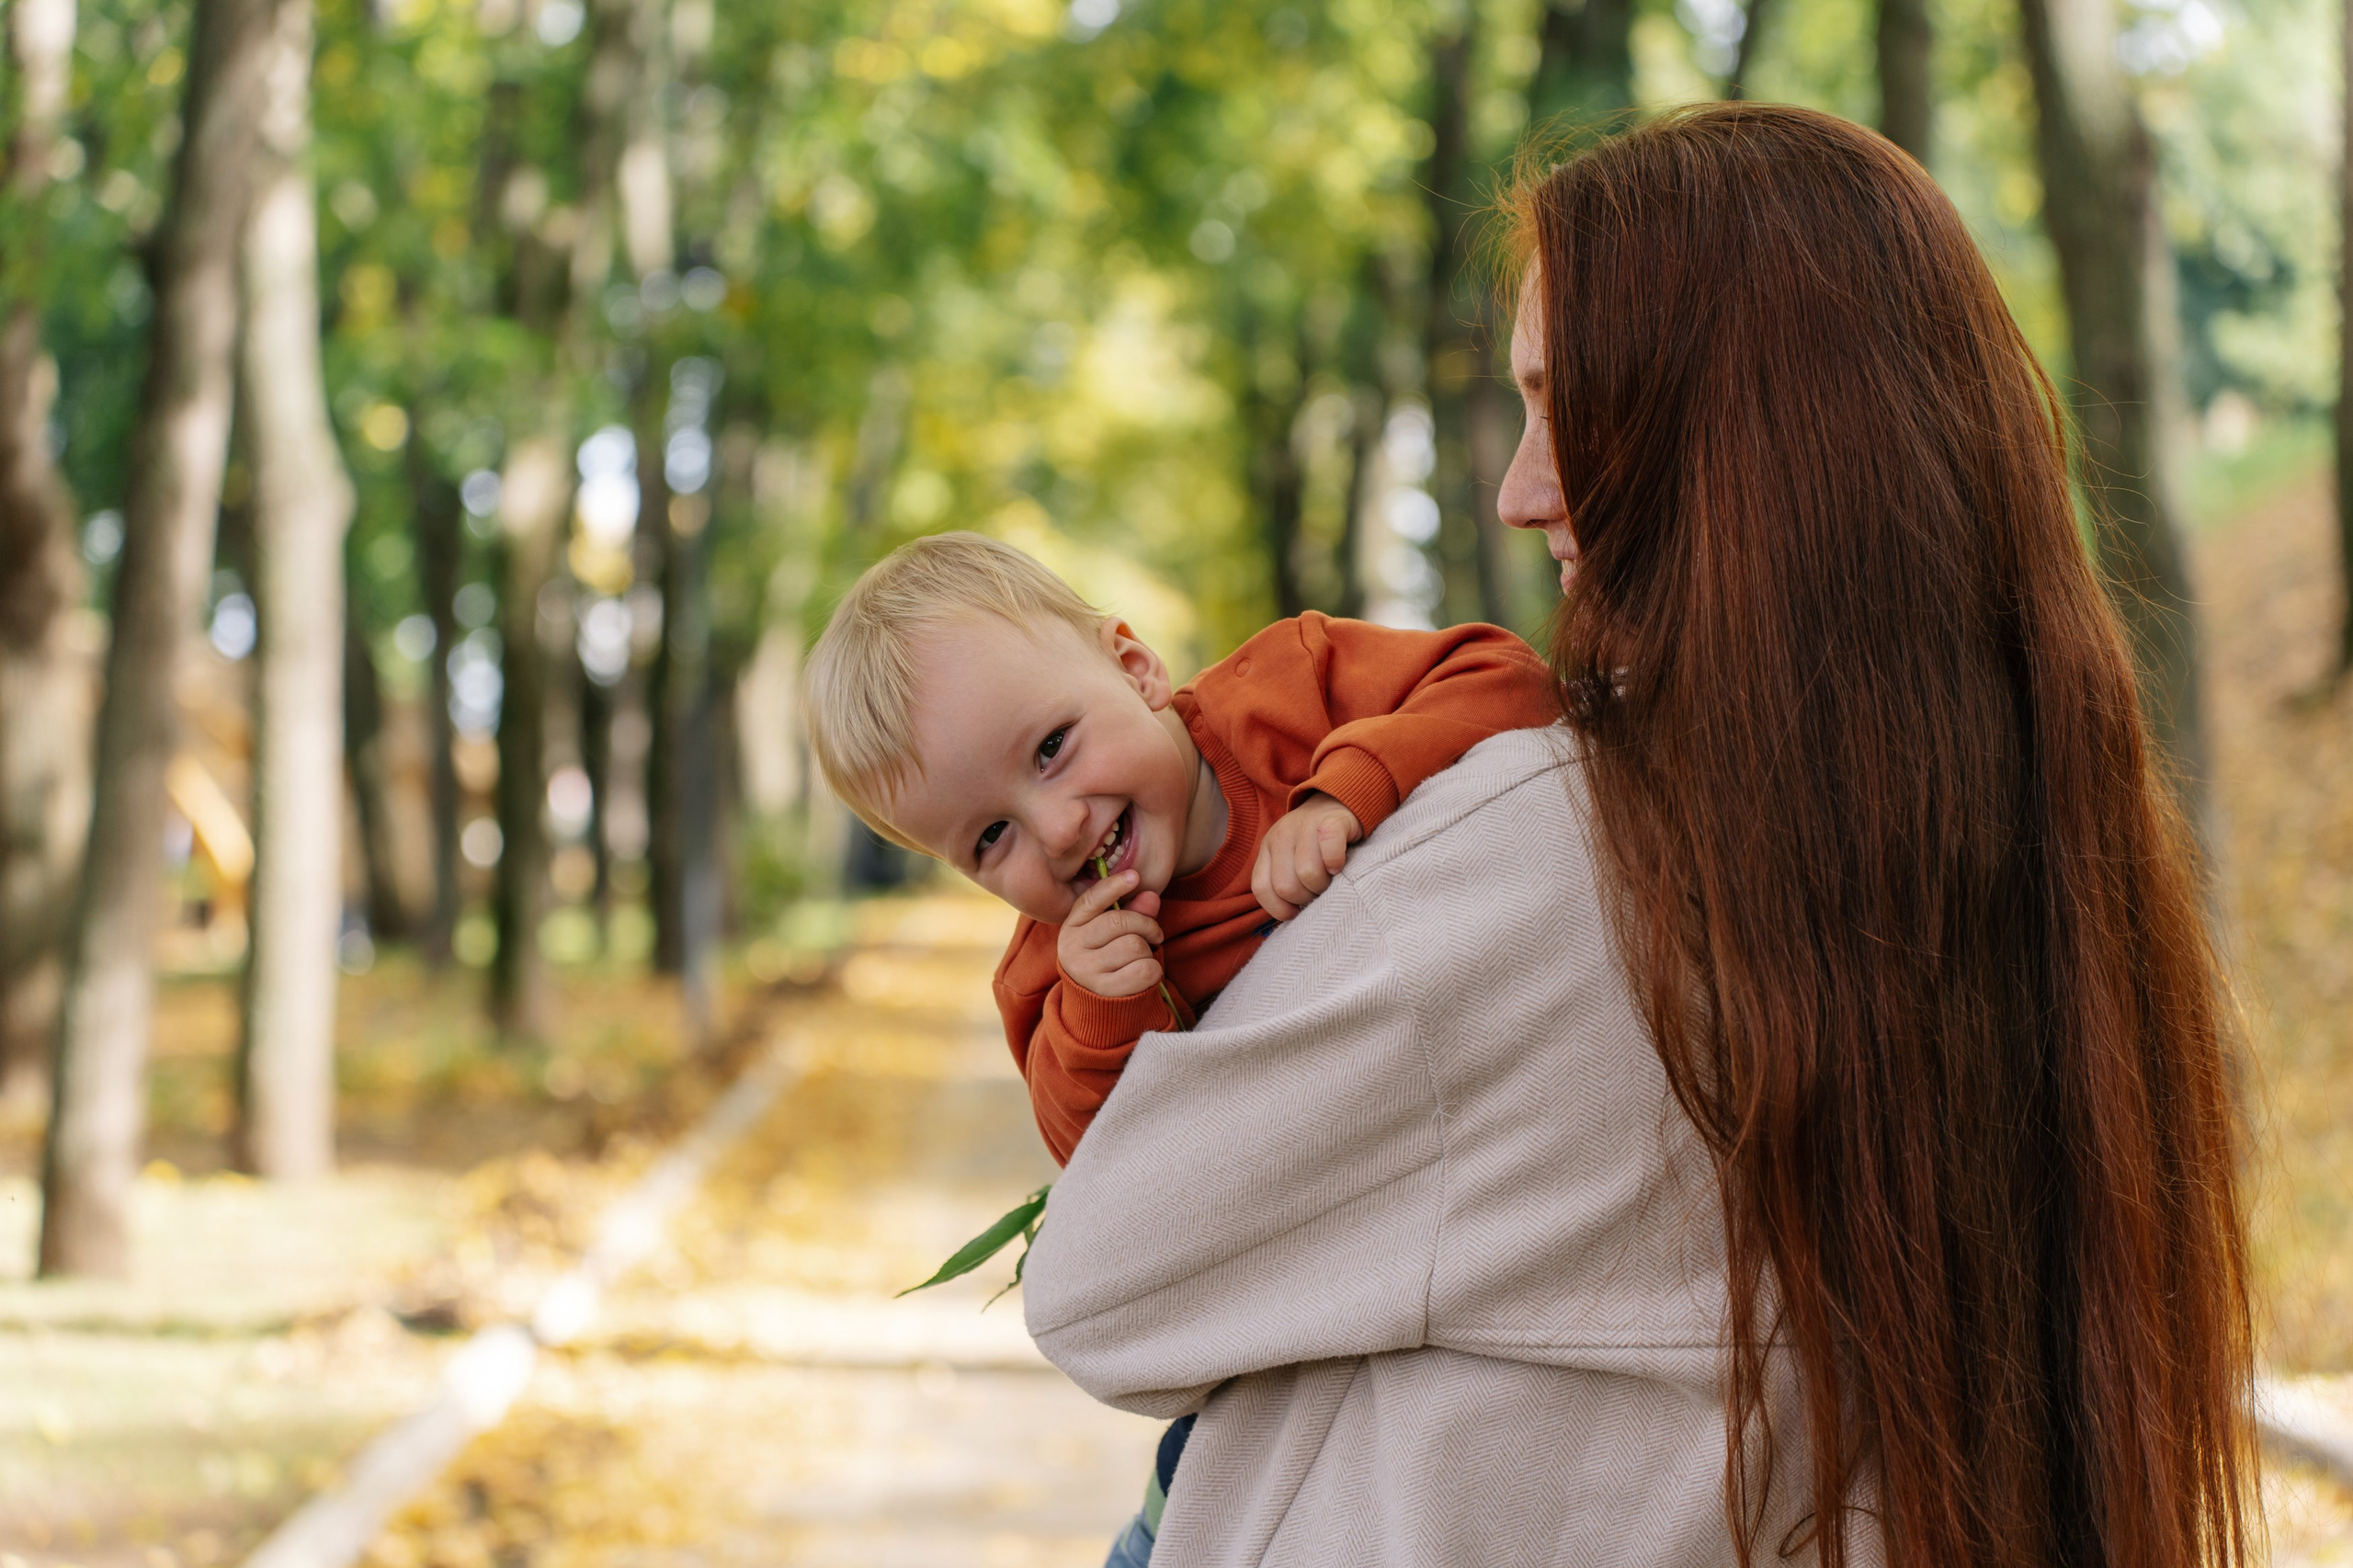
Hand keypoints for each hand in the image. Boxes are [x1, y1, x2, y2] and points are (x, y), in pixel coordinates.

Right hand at [1056, 871, 1165, 996]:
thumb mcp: (1113, 935)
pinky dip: (1154, 970)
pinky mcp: (1105, 992)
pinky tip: (1145, 974)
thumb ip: (1131, 913)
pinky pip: (1144, 970)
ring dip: (1148, 951)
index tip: (1135, 877)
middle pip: (1119, 922)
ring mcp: (1086, 971)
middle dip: (1146, 925)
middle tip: (1155, 934)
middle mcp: (1072, 948)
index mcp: (1071, 927)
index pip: (1090, 901)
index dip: (1113, 886)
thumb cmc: (1107, 961)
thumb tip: (1151, 895)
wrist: (1096, 1007)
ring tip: (1141, 958)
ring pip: (1134, 945)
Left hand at [1252, 793, 1361, 921]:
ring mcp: (1304, 826)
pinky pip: (1330, 853)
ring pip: (1307, 873)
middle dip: (1306, 898)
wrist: (1338, 800)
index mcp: (1267, 848)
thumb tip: (1290, 917)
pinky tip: (1339, 864)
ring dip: (1323, 885)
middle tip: (1318, 890)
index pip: (1262, 888)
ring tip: (1330, 878)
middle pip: (1286, 886)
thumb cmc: (1315, 842)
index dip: (1279, 908)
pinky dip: (1336, 864)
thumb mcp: (1290, 857)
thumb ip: (1284, 880)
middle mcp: (1281, 836)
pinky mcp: (1331, 822)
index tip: (1296, 911)